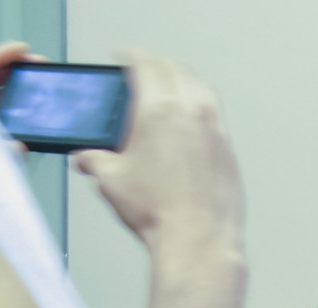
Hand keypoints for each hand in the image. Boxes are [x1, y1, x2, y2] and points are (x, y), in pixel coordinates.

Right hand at [75, 50, 243, 256]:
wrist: (198, 240)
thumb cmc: (159, 212)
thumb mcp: (111, 180)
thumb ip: (94, 160)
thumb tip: (87, 159)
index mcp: (159, 107)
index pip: (145, 63)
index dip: (131, 56)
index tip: (125, 57)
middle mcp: (193, 111)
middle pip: (176, 70)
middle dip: (157, 67)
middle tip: (144, 73)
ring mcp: (216, 129)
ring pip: (201, 89)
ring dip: (183, 84)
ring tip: (169, 94)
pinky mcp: (229, 150)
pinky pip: (215, 117)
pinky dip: (200, 111)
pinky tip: (188, 129)